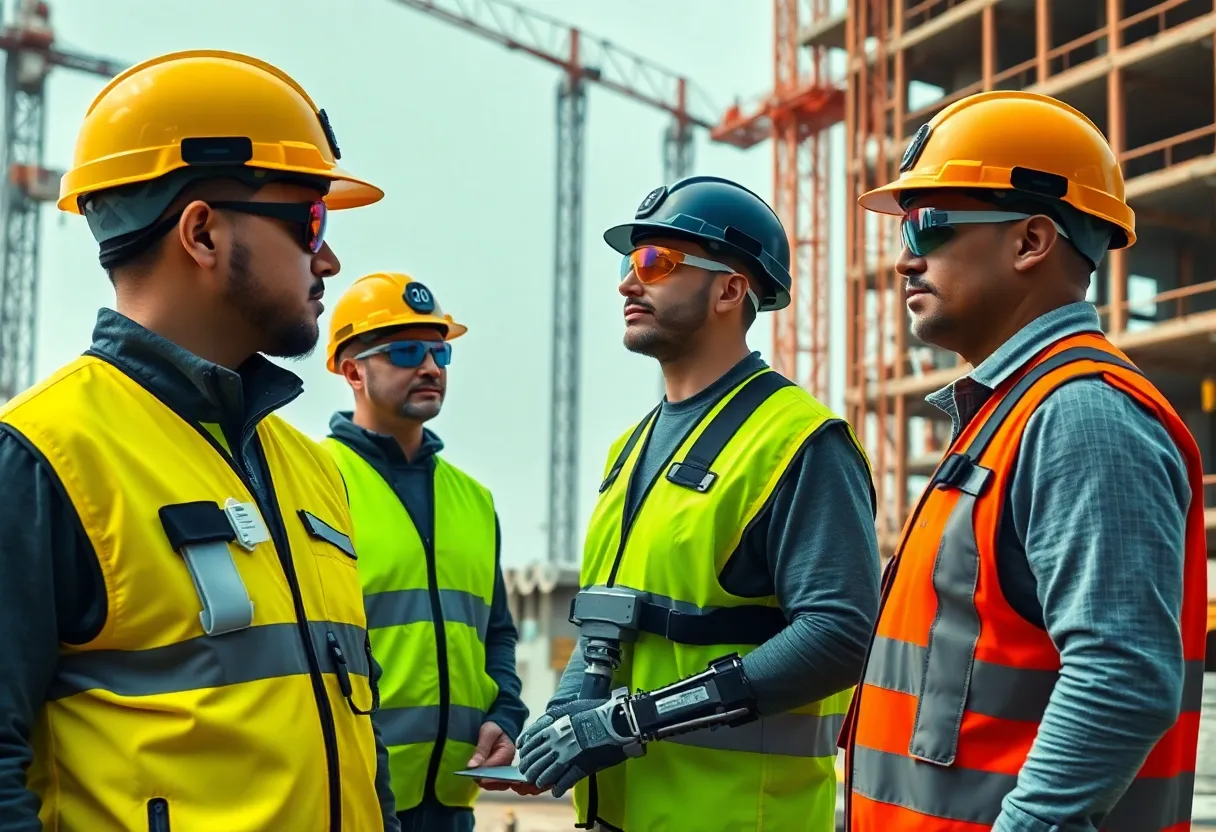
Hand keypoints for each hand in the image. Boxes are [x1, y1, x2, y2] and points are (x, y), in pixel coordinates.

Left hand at [467, 721, 518, 791]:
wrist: (501, 724)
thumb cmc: (495, 727)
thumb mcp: (487, 733)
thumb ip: (481, 750)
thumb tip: (472, 766)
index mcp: (508, 754)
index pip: (496, 770)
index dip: (484, 775)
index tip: (471, 774)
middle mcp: (509, 764)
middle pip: (499, 781)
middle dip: (485, 782)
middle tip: (471, 776)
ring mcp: (506, 768)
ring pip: (497, 784)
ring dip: (485, 783)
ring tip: (473, 776)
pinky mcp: (501, 770)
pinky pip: (495, 780)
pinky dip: (486, 781)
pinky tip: (477, 776)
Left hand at [517, 697, 642, 797]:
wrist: (616, 721)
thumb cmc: (594, 711)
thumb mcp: (569, 708)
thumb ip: (552, 718)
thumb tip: (542, 725)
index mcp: (552, 727)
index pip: (531, 742)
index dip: (526, 750)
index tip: (523, 754)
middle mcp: (556, 743)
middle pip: (535, 760)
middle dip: (529, 768)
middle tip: (528, 773)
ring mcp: (567, 757)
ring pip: (546, 773)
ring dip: (540, 779)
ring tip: (539, 783)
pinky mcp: (580, 768)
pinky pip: (564, 782)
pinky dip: (558, 788)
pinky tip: (555, 790)